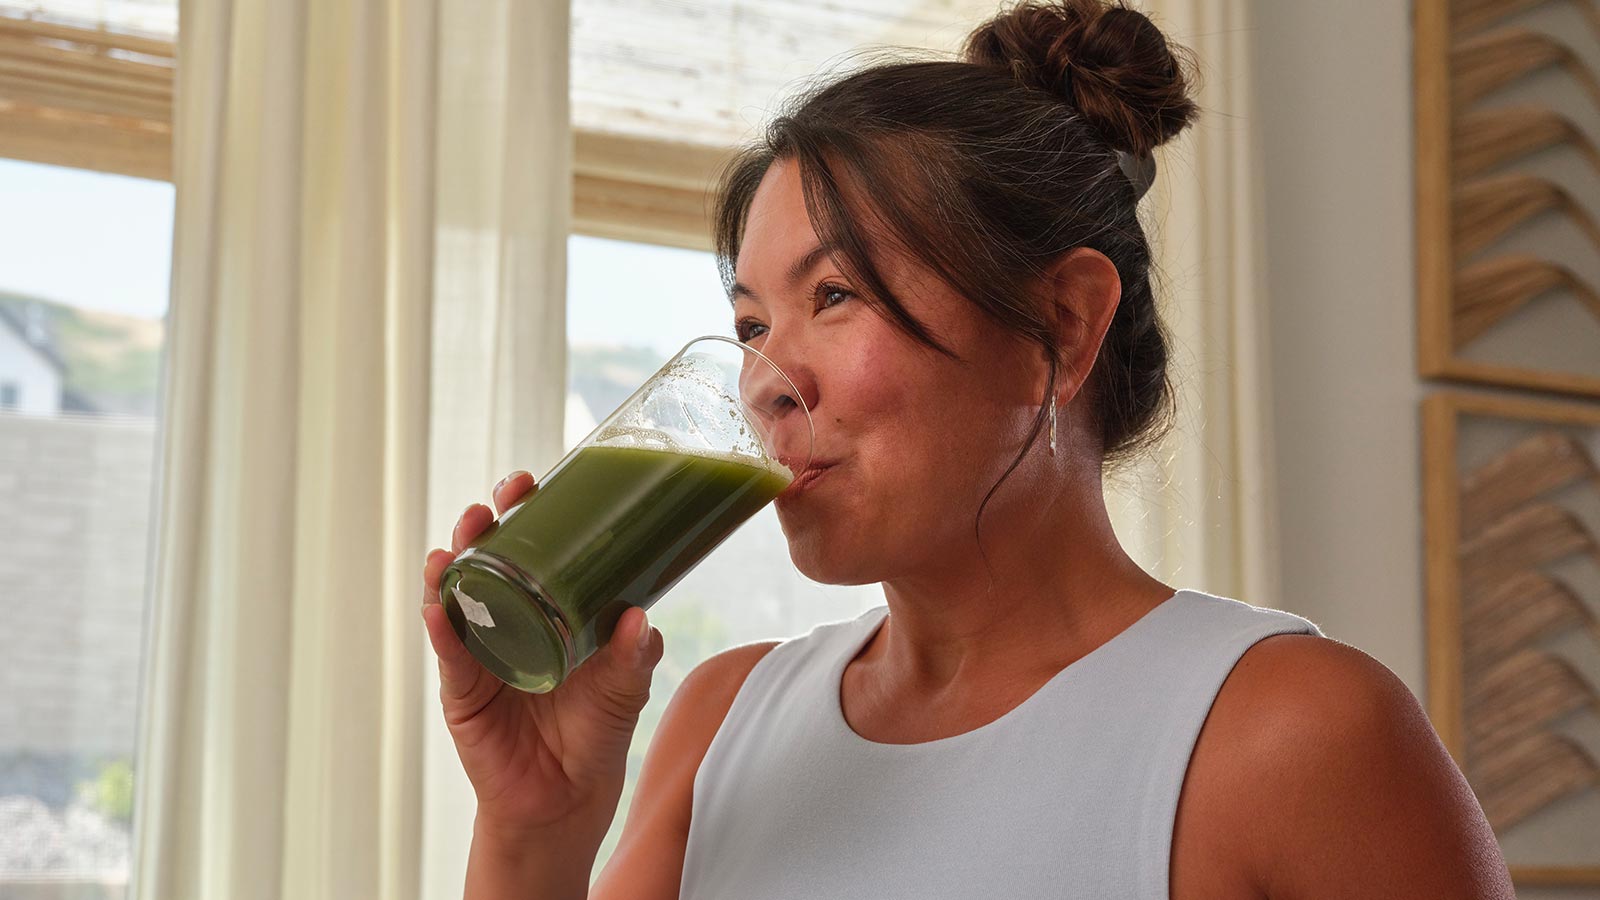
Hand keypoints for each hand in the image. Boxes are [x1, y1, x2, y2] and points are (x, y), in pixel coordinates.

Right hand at [421, 471, 665, 847]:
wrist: (567, 799)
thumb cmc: (595, 732)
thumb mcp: (624, 687)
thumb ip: (633, 656)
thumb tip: (639, 618)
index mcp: (547, 609)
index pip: (530, 550)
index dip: (526, 515)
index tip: (529, 485)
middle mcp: (508, 622)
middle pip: (485, 562)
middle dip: (483, 528)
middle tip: (494, 504)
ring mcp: (479, 653)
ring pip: (456, 599)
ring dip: (450, 568)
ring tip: (452, 548)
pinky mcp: (462, 691)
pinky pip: (449, 656)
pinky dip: (441, 630)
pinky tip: (437, 607)